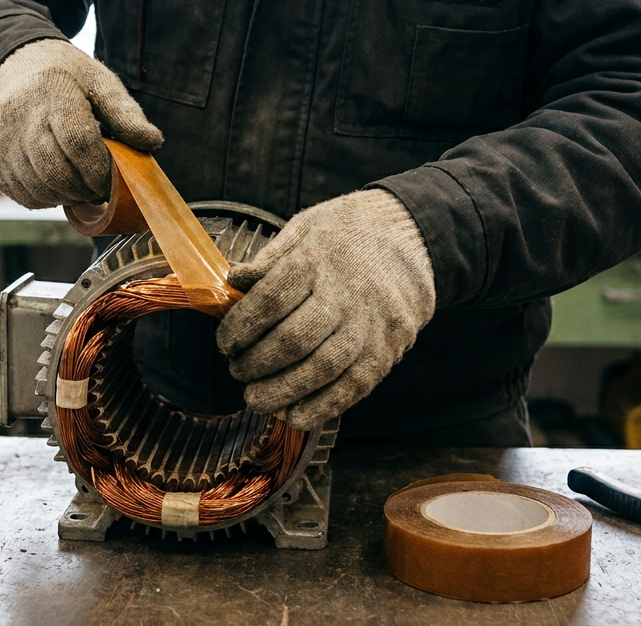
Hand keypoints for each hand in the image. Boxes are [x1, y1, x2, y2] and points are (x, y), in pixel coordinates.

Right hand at [0, 39, 162, 208]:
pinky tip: (58, 186)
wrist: (9, 66)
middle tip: (101, 190)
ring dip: (66, 197)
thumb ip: (126, 113)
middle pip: (56, 171)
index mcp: (52, 91)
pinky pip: (21, 194)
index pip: (78, 143)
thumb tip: (153, 142)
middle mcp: (19, 116)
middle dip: (85, 189)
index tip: (114, 181)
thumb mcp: (99, 80)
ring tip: (82, 188)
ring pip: (38, 188)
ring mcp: (0, 139)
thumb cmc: (63, 76)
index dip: (100, 171)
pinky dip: (45, 199)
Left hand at [215, 190, 435, 428]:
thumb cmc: (351, 232)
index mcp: (317, 260)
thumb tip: (234, 281)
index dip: (241, 327)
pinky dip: (320, 407)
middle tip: (237, 371)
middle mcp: (345, 295)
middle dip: (256, 364)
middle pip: (293, 340)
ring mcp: (370, 327)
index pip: (271, 300)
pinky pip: (352, 388)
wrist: (415, 238)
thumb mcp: (307, 227)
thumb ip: (270, 257)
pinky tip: (293, 414)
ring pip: (321, 369)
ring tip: (255, 398)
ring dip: (281, 391)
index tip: (225, 343)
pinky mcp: (387, 351)